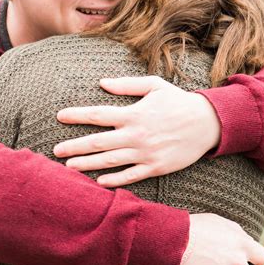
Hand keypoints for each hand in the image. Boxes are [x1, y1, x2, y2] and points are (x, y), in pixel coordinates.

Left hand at [54, 76, 220, 185]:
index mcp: (134, 113)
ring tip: (68, 167)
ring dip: (87, 164)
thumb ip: (127, 85)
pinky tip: (98, 182)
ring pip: (110, 161)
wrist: (208, 123)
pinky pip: (131, 176)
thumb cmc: (178, 101)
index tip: (60, 116)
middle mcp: (137, 135)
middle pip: (98, 142)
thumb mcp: (154, 85)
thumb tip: (102, 83)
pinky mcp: (156, 167)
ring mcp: (146, 153)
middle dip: (75, 147)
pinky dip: (114, 180)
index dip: (77, 115)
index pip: (98, 115)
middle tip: (56, 151)